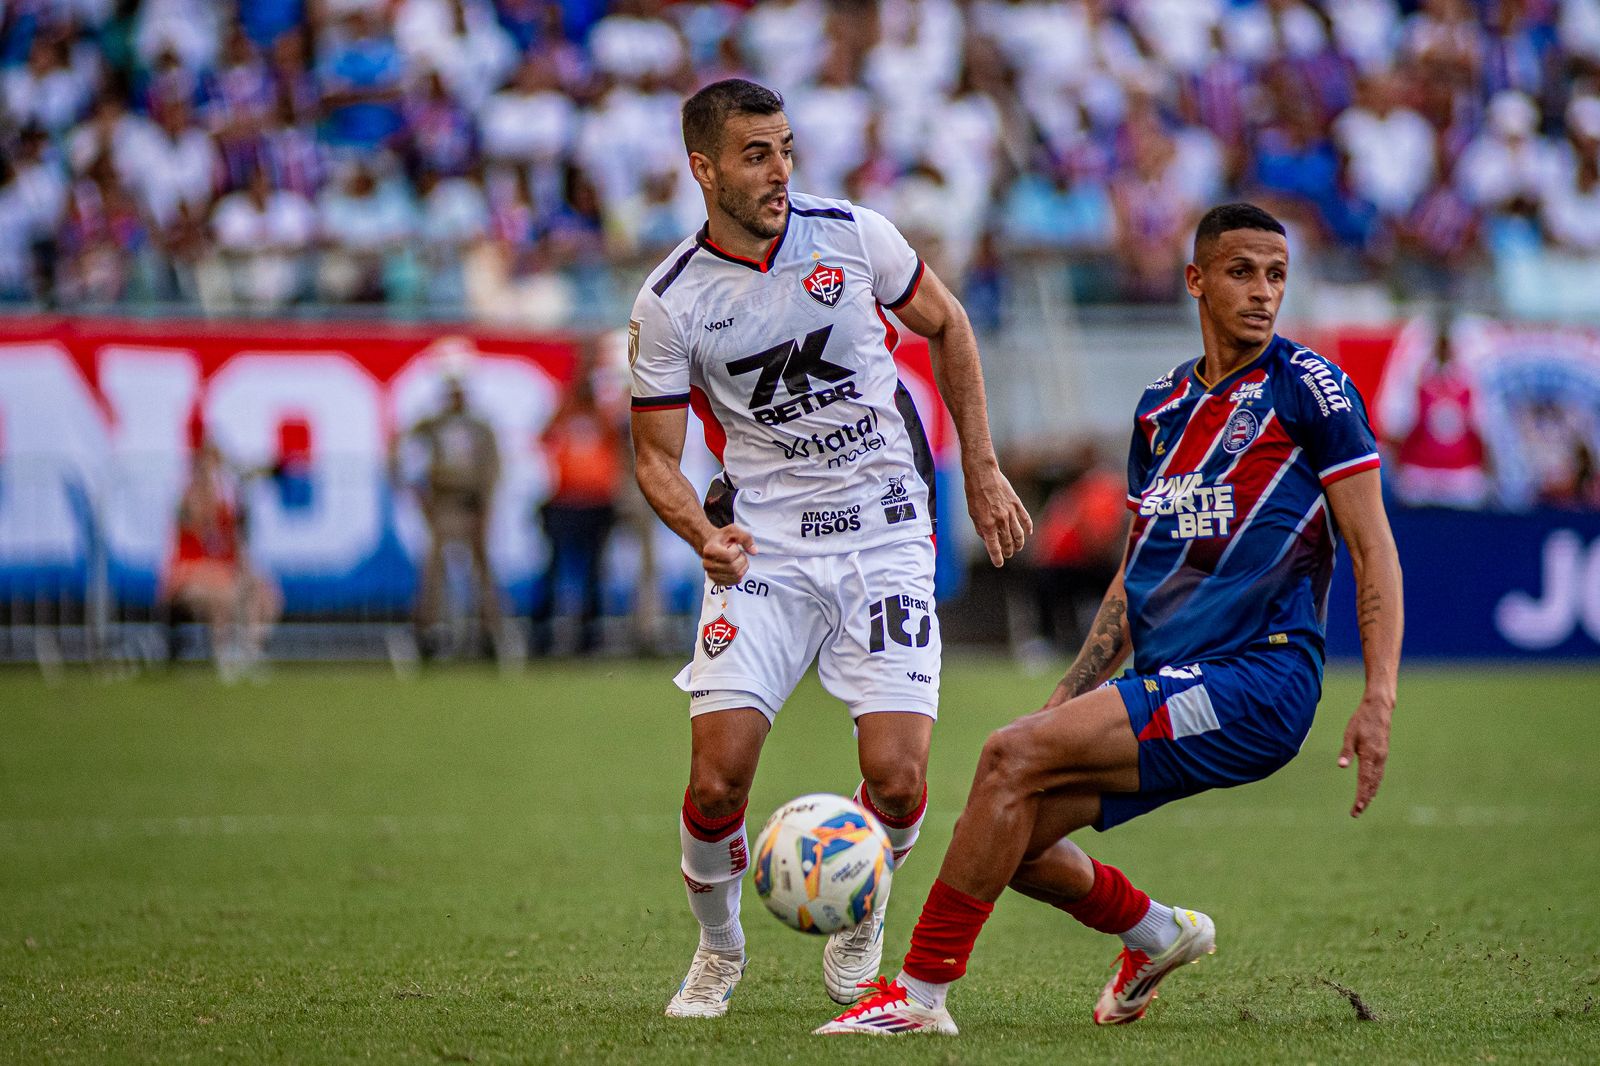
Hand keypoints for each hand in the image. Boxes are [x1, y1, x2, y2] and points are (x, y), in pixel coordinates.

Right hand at [702, 524, 755, 585]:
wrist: (711, 546)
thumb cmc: (722, 538)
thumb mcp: (733, 531)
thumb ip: (745, 538)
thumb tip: (754, 551)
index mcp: (710, 550)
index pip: (729, 556)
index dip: (737, 551)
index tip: (733, 546)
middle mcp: (707, 564)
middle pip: (734, 568)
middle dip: (742, 559)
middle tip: (738, 553)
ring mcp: (711, 574)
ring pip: (736, 576)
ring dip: (742, 567)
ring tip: (736, 559)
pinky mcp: (717, 581)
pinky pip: (735, 581)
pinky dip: (740, 574)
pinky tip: (736, 566)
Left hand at [964, 460, 1032, 566]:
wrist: (982, 474)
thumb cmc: (974, 493)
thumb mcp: (973, 513)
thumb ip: (981, 528)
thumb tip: (987, 539)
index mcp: (987, 524)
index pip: (994, 547)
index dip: (997, 558)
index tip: (999, 564)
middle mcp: (1000, 521)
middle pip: (1008, 542)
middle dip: (1008, 551)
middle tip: (1008, 555)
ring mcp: (1010, 512)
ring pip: (1019, 534)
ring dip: (1019, 544)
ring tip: (1017, 548)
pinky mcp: (1017, 504)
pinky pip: (1025, 519)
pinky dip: (1028, 528)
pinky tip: (1028, 533)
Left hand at [1338, 695, 1392, 817]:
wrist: (1378, 709)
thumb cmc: (1361, 721)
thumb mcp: (1349, 735)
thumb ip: (1345, 751)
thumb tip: (1341, 766)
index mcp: (1369, 755)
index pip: (1364, 781)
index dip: (1360, 796)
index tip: (1356, 809)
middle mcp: (1379, 759)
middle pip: (1372, 784)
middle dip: (1364, 799)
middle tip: (1356, 813)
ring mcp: (1383, 757)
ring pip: (1377, 780)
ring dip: (1370, 794)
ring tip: (1363, 806)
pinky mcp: (1383, 754)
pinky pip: (1379, 774)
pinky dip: (1375, 784)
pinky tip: (1371, 790)